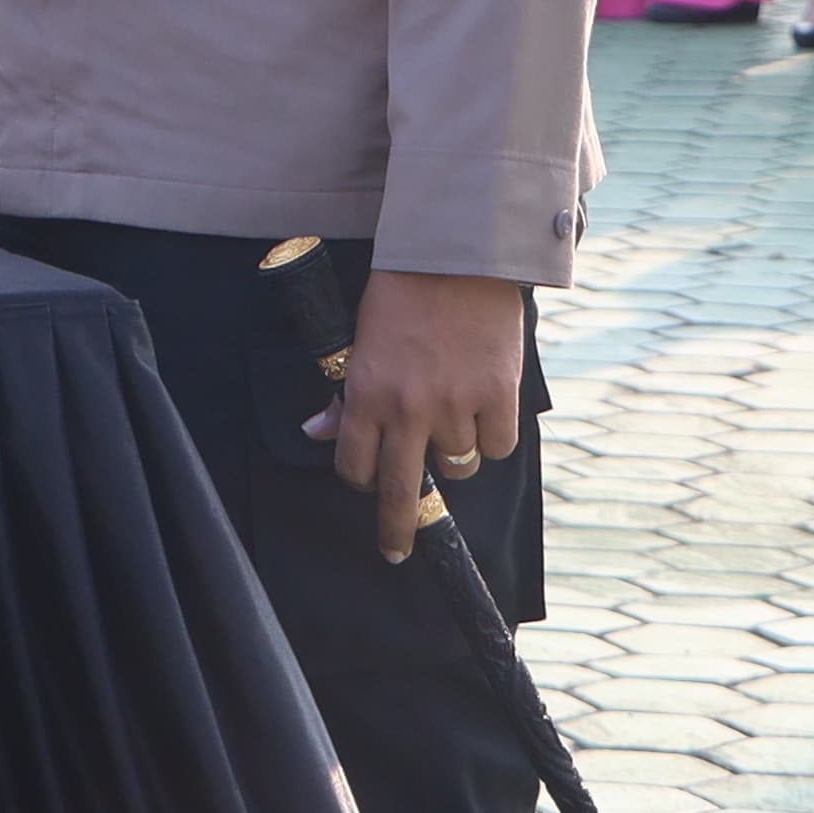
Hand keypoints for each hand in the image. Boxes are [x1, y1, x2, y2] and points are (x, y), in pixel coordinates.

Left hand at [305, 268, 523, 562]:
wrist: (455, 260)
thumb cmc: (399, 296)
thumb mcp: (357, 342)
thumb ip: (345, 396)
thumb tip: (315, 433)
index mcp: (366, 394)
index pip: (355, 466)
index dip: (360, 479)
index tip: (368, 484)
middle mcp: (408, 409)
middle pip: (400, 491)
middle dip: (395, 530)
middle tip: (395, 552)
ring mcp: (456, 406)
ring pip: (456, 466)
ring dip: (452, 455)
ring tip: (451, 419)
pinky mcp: (498, 398)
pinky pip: (498, 446)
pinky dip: (492, 436)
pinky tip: (484, 409)